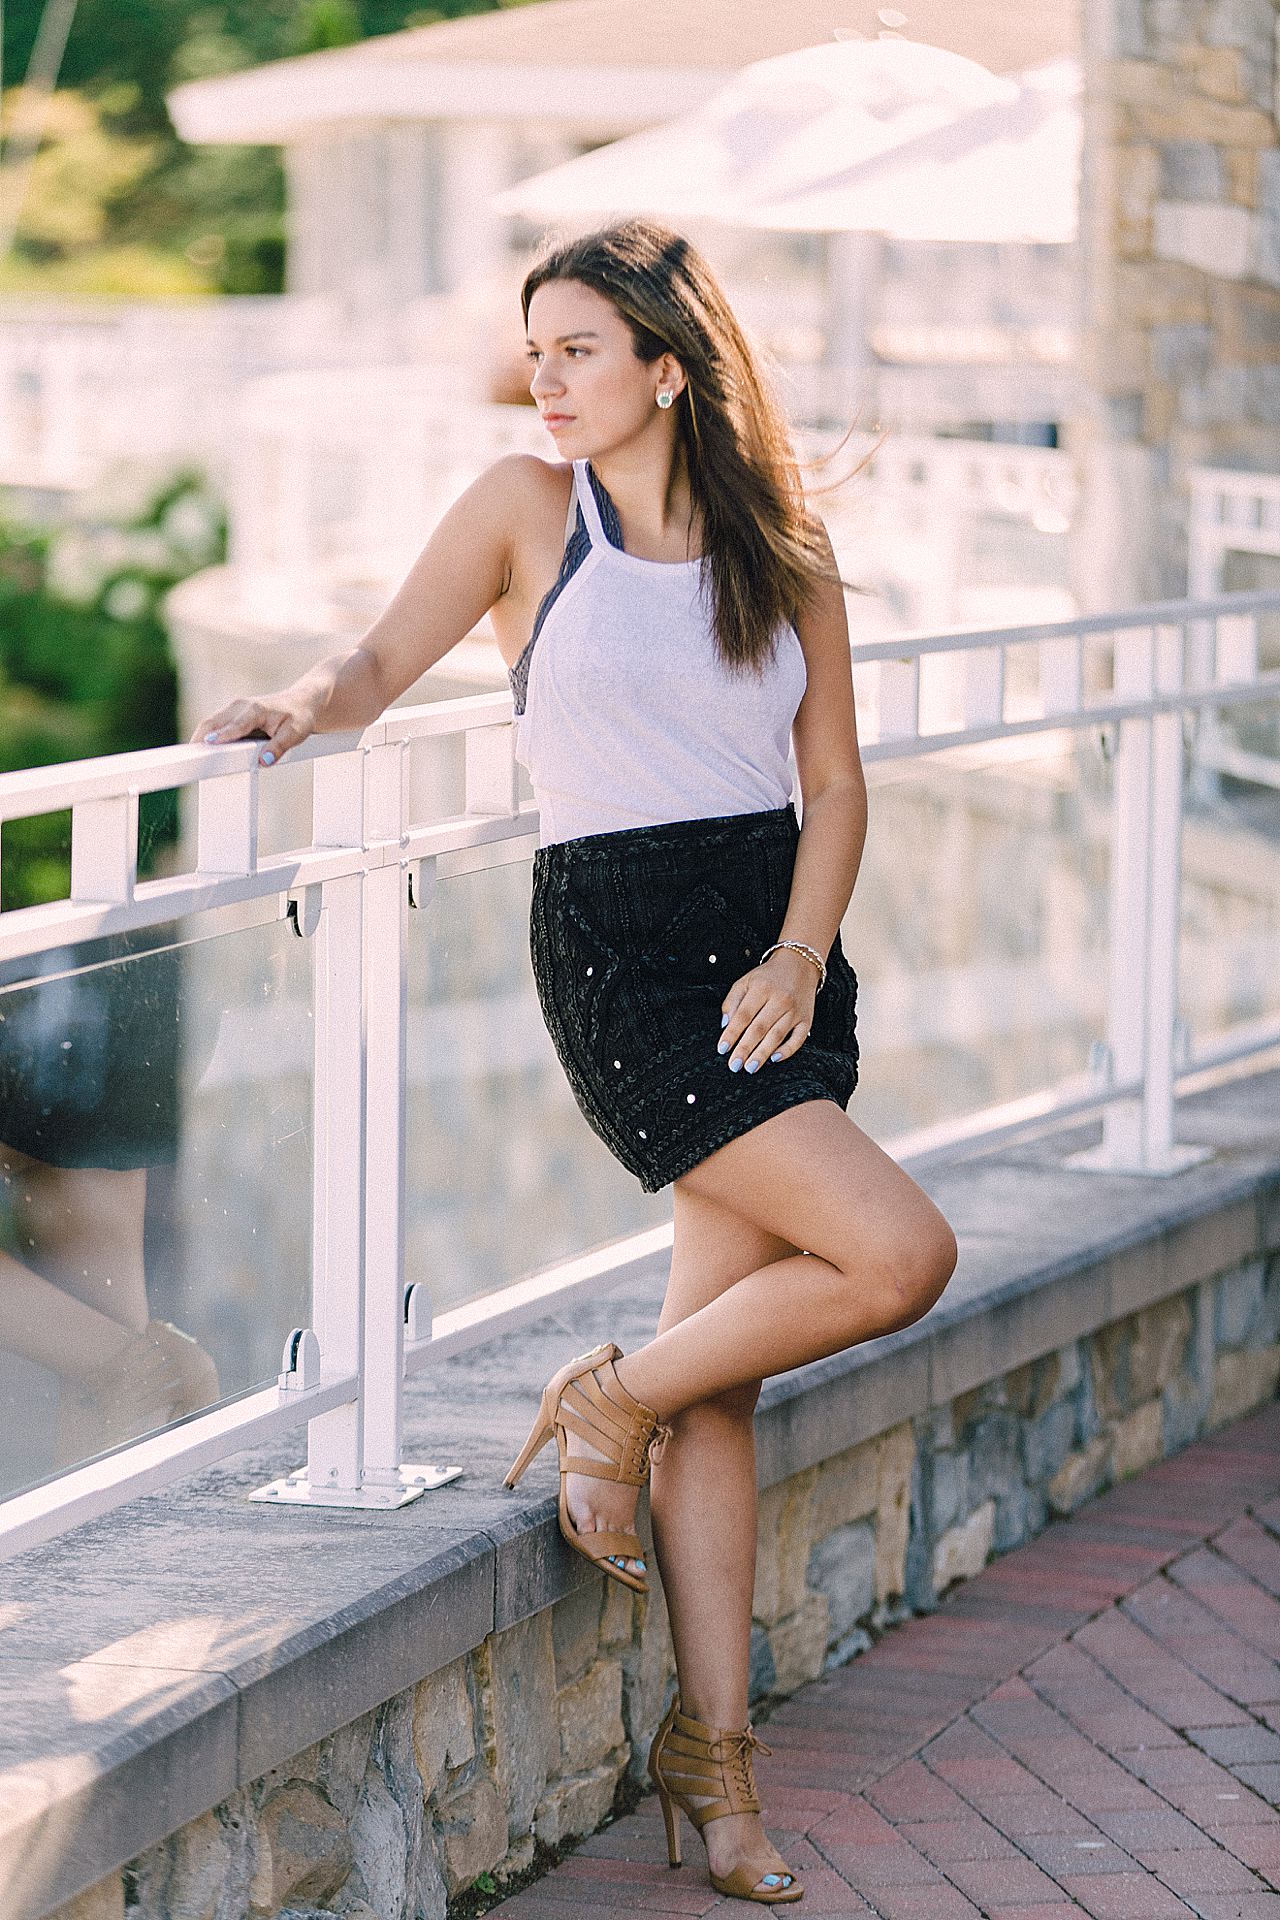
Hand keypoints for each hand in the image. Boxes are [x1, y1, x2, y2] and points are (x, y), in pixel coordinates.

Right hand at [190, 689, 321, 766]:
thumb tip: (264, 761)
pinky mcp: (230, 715)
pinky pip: (213, 726)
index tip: (209, 744)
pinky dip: (204, 737)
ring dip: (198, 738)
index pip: (236, 725)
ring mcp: (233, 709)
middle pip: (213, 722)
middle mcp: (240, 706)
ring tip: (189, 757)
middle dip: (200, 738)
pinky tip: (199, 752)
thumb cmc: (298, 717)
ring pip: (209, 724)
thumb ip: (279, 747)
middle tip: (189, 758)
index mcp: (256, 710)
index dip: (222, 735)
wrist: (300, 703)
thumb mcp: (296, 733)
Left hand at [718, 948, 818, 1073]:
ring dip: (762, 1053)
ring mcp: (795, 1010)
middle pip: (759, 1028)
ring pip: (777, 1036)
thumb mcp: (746, 981)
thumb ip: (732, 1002)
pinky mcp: (807, 1019)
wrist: (800, 964)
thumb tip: (725, 1026)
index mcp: (761, 989)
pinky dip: (787, 1050)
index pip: (743, 1015)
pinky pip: (798, 1038)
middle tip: (734, 1065)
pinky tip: (775, 1059)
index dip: (731, 1034)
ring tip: (750, 1067)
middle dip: (745, 1049)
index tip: (722, 1049)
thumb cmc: (768, 977)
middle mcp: (780, 999)